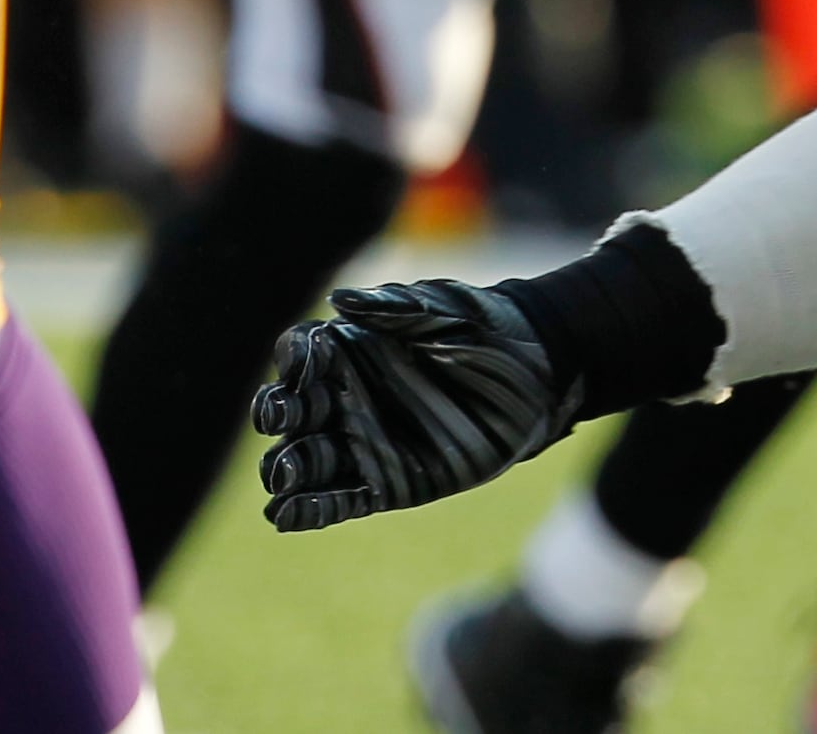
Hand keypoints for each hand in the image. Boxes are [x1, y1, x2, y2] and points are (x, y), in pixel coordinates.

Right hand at [250, 279, 581, 531]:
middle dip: (278, 414)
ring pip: (306, 460)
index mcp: (351, 352)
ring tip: (284, 471)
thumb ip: (395, 306)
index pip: (300, 356)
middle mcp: (347, 399)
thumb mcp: (446, 307)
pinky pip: (339, 500)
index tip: (300, 363)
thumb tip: (339, 301)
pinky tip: (285, 514)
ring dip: (286, 467)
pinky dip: (309, 509)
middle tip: (282, 416)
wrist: (538, 373)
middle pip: (293, 411)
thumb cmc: (487, 328)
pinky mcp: (387, 483)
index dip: (292, 361)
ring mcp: (363, 443)